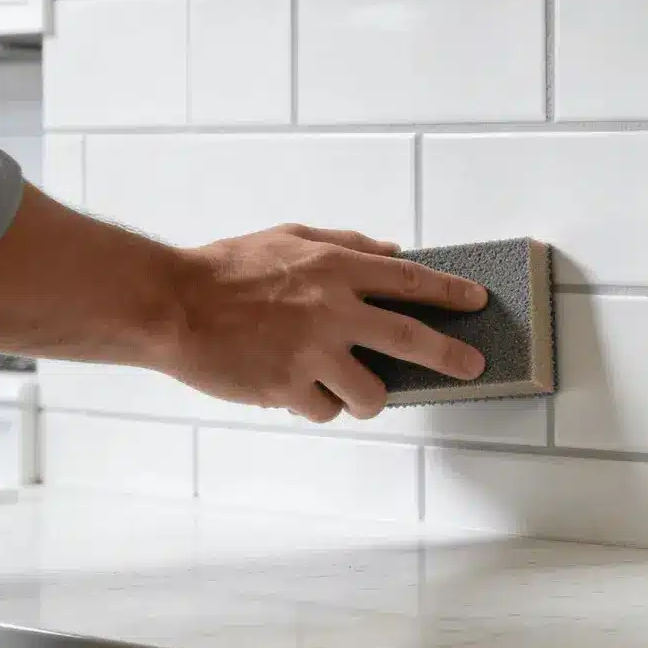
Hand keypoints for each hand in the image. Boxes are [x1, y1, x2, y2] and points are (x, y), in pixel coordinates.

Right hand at [160, 224, 487, 422]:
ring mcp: (311, 353)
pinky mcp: (286, 388)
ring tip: (353, 389)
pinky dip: (317, 405)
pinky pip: (323, 410)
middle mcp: (331, 311)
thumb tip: (394, 252)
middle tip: (473, 366)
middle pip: (411, 340)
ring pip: (370, 393)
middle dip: (450, 356)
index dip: (449, 292)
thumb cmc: (227, 269)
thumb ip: (346, 244)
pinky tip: (298, 390)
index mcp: (335, 269)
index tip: (477, 302)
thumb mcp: (290, 237)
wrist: (170, 305)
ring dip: (369, 397)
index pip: (410, 282)